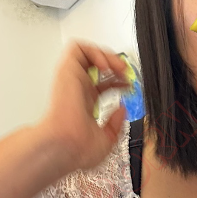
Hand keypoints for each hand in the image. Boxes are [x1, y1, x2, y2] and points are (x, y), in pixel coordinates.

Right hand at [36, 41, 131, 173]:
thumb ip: (116, 123)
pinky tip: (105, 66)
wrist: (66, 145)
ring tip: (119, 67)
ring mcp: (72, 79)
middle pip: (95, 66)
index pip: (102, 85)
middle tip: (127, 72)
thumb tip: (122, 109)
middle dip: (114, 63)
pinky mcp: (67, 71)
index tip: (130, 87)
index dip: (118, 81)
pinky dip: (93, 51)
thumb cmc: (79, 149)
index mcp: (85, 104)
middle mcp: (77, 89)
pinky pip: (77, 48)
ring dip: (106, 54)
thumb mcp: (107, 139)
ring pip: (86, 52)